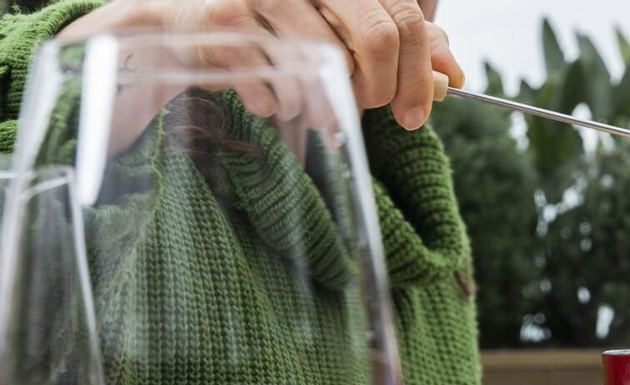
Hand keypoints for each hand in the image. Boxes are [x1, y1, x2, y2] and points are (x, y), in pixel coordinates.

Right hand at [63, 0, 463, 129]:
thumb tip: (451, 74)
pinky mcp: (225, 20)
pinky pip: (279, 81)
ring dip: (329, 103)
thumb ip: (397, 43)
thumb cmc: (271, 27)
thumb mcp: (339, 29)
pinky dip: (282, 106)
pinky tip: (275, 102)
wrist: (172, 22)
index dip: (419, 74)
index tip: (415, 115)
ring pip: (330, 62)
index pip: (406, 19)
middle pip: (378, 36)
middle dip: (381, 90)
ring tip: (317, 112)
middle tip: (369, 115)